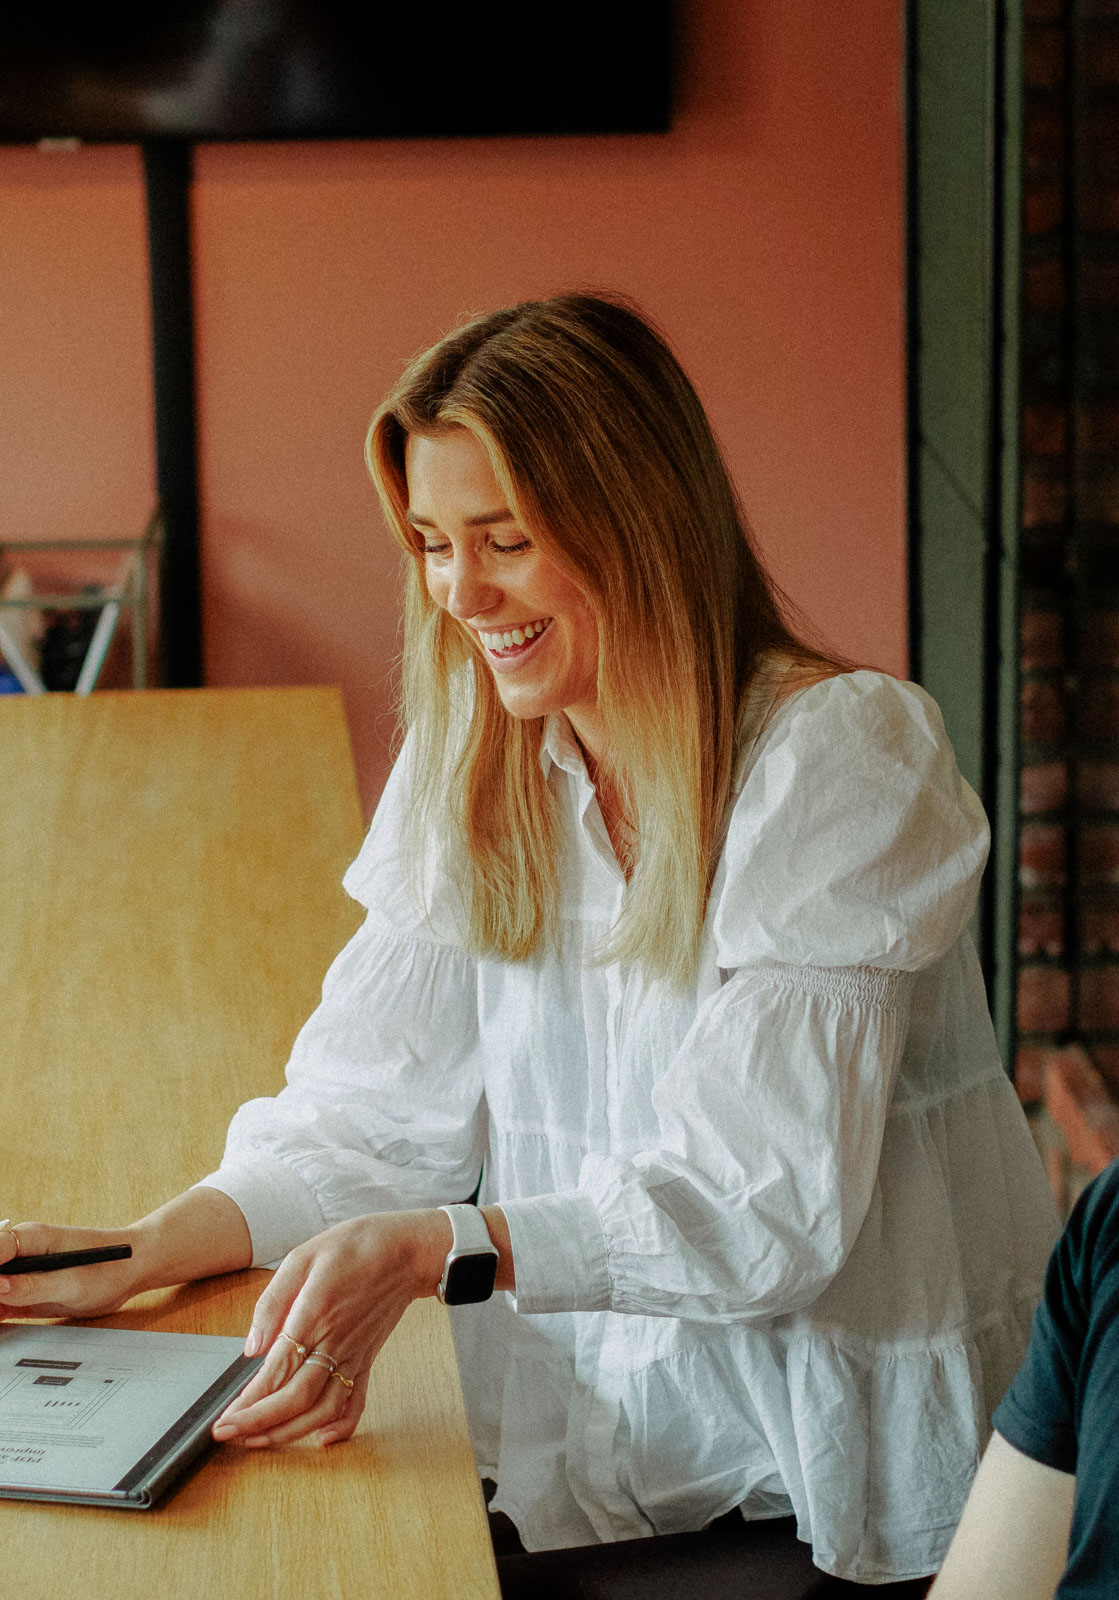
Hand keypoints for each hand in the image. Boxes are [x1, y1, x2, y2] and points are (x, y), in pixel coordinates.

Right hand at [0, 1220, 141, 1318]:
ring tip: (5, 1316)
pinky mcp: (25, 1292)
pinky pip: (0, 1304)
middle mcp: (22, 1252)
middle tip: (1, 1311)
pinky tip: (1, 1323)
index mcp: (32, 1237)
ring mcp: (22, 1272)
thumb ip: (33, 1286)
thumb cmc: (108, 1267)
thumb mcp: (71, 1283)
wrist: (130, 1271)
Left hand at [211, 1209, 452, 1449]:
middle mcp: (335, 1342)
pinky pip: (357, 1402)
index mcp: (314, 1314)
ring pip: (323, 1409)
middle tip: (229, 1436)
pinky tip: (320, 1438)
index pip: (277, 1371)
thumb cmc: (354, 1246)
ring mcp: (354, 1355)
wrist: (406, 1250)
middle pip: (297, 1399)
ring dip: (290, 1432)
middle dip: (259, 1425)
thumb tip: (252, 1348)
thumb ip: (272, 1302)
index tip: (224, 1421)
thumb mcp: (302, 1256)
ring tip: (260, 1440)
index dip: (248, 1403)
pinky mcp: (366, 1359)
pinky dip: (341, 1427)